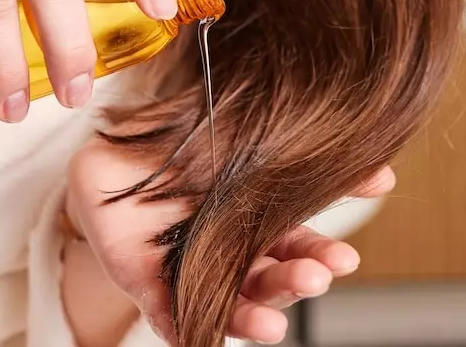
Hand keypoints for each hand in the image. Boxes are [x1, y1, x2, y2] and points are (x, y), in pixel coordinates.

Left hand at [65, 140, 395, 344]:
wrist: (107, 164)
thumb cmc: (174, 151)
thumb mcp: (232, 139)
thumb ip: (282, 145)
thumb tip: (357, 157)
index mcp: (257, 223)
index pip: (299, 241)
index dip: (324, 246)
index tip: (348, 254)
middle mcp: (233, 256)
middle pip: (274, 276)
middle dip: (298, 279)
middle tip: (320, 275)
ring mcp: (194, 275)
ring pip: (231, 304)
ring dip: (254, 318)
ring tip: (272, 324)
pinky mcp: (151, 289)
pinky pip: (167, 316)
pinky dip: (184, 331)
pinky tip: (198, 340)